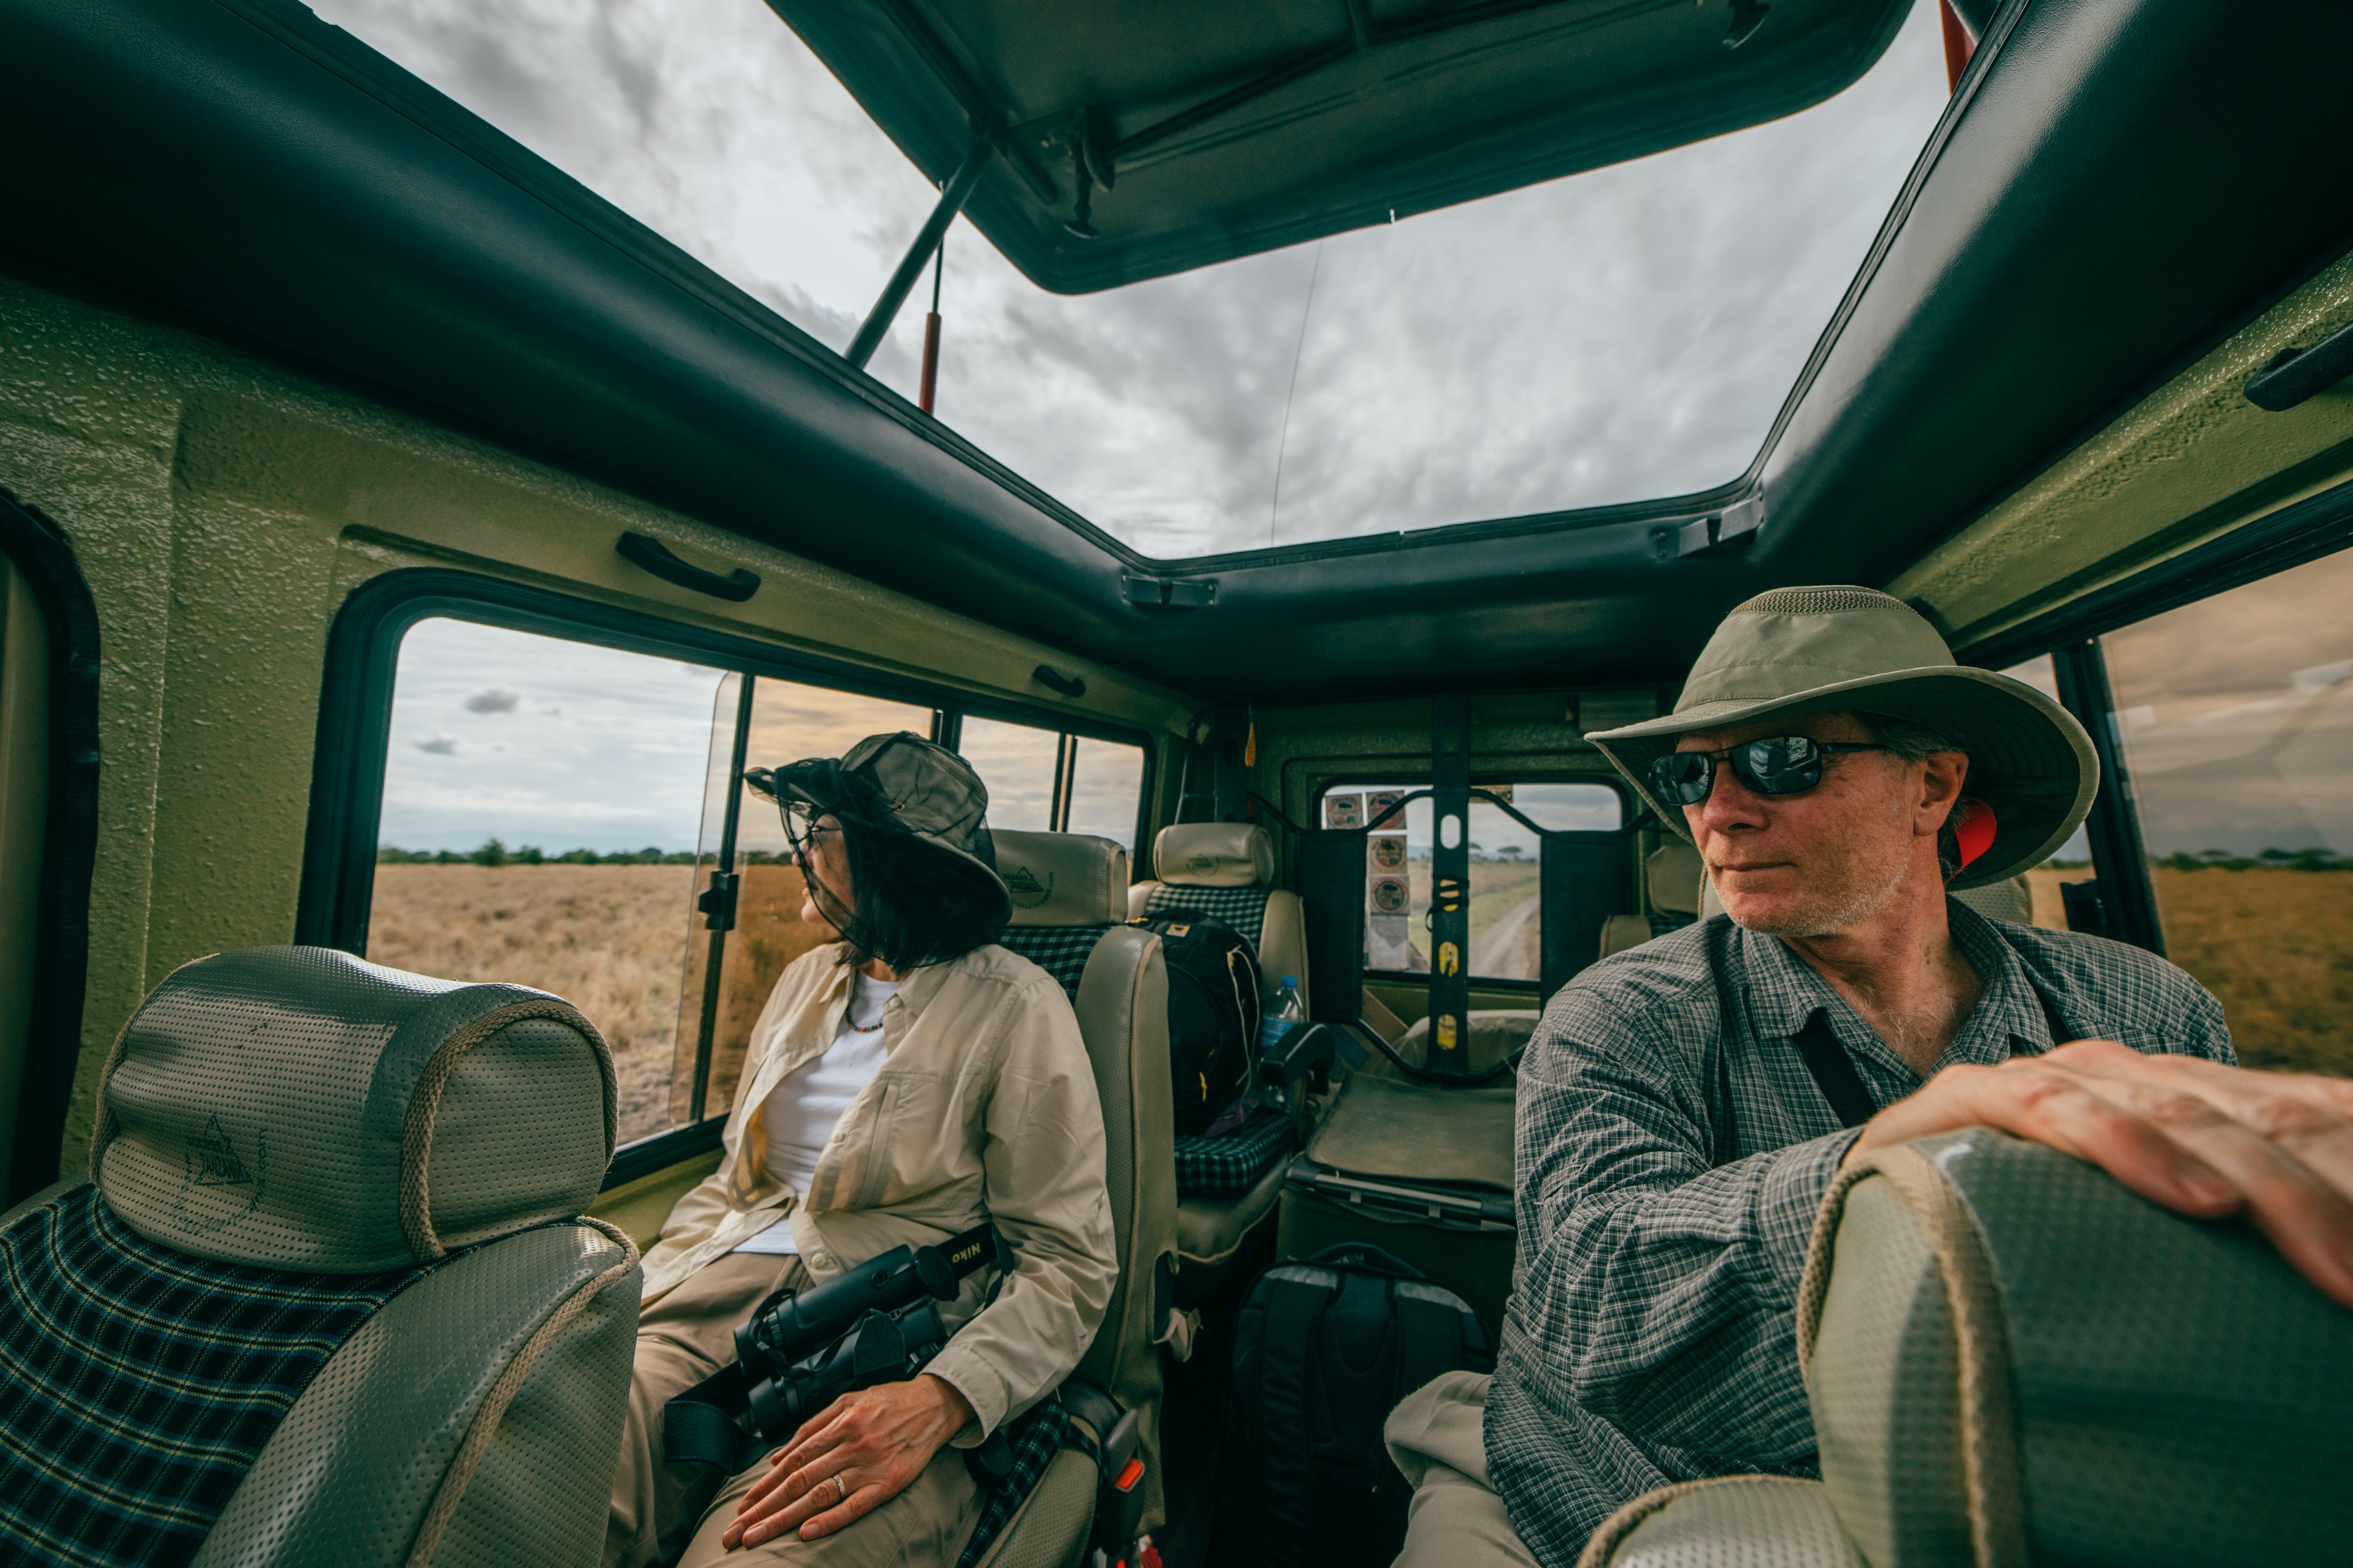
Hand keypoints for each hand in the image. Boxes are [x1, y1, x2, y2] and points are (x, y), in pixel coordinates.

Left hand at [721, 1374, 975, 1549]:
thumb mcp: (848, 1401)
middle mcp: (850, 1445)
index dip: (764, 1486)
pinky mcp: (888, 1484)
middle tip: (736, 1533)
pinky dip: (829, 1521)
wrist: (935, 1405)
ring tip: (757, 1537)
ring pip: (818, 1496)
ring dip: (784, 1520)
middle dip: (763, 1509)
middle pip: (797, 1482)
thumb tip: (779, 1455)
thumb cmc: (889, 1402)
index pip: (791, 1461)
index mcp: (839, 1424)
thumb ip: (813, 1426)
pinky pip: (855, 1506)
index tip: (742, 1507)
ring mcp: (869, 1466)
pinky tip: (806, 1533)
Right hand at [1843, 1039, 2352, 1308]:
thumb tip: (2330, 1280)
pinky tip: (2195, 1197)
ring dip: (2264, 1187)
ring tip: (2327, 1256)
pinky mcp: (1977, 1096)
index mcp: (2191, 1101)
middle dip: (2323, 1198)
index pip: (2298, 1114)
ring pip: (2180, 1113)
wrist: (1874, 1210)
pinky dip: (2128, 1148)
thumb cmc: (2023, 1243)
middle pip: (2259, 1121)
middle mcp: (2133, 1079)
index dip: (2348, 1169)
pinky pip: (2059, 1110)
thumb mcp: (2142, 1243)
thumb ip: (2223, 1237)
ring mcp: (2058, 1081)